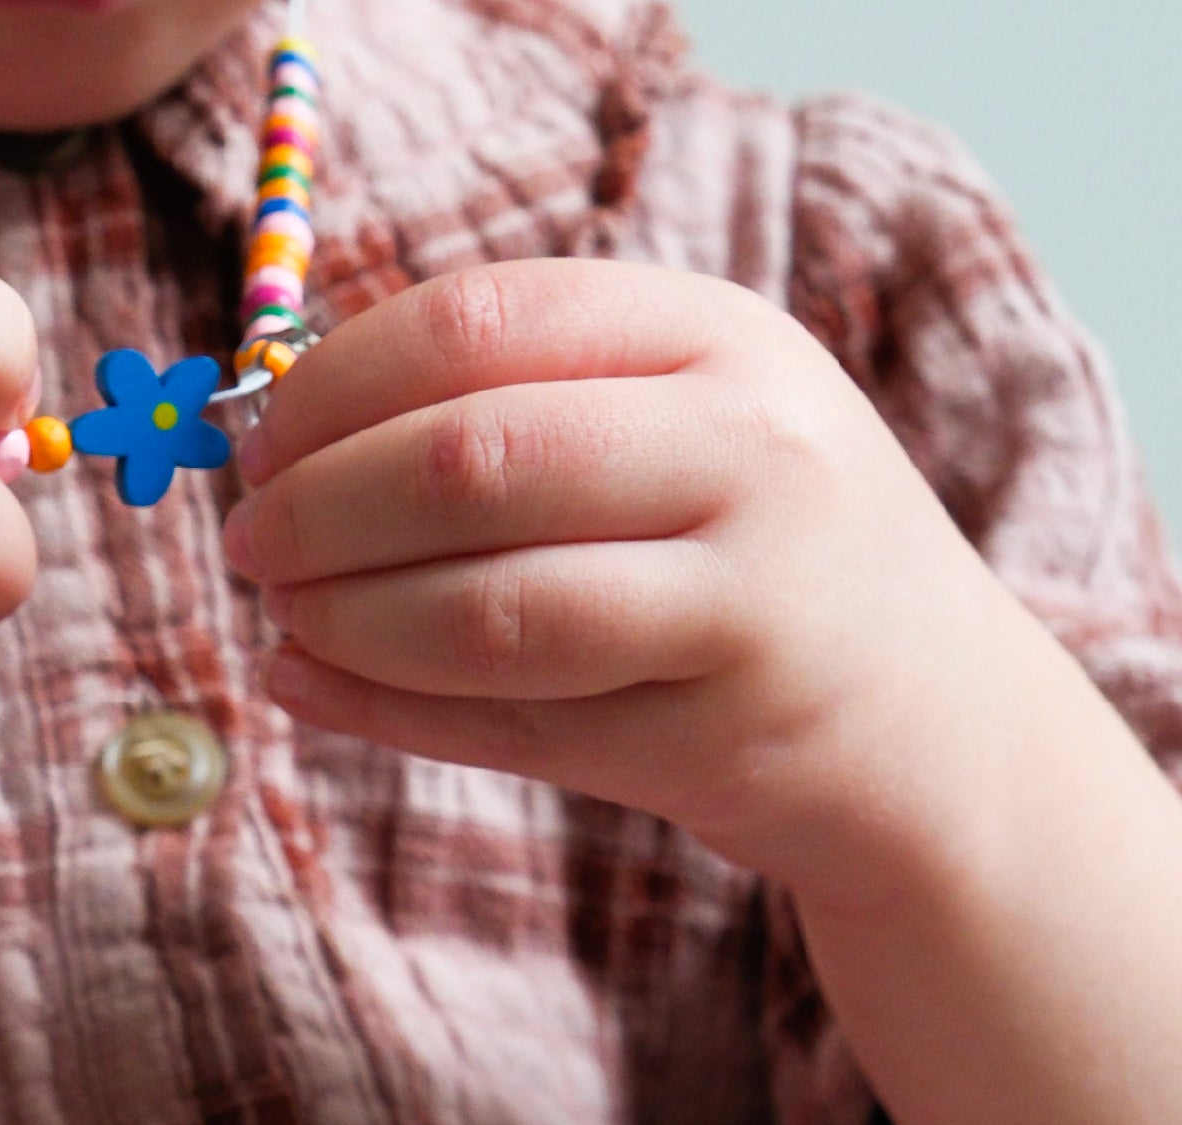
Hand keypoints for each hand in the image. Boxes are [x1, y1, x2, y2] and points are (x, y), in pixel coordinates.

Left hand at [224, 262, 1181, 1124]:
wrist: (935, 727)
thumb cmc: (767, 556)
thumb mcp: (691, 425)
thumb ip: (529, 403)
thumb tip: (288, 419)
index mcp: (722, 340)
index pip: (485, 325)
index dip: (339, 382)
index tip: (258, 431)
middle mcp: (748, 457)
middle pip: (474, 464)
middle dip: (322, 505)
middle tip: (247, 538)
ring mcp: (740, 606)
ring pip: (489, 610)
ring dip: (347, 617)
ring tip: (277, 616)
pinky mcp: (713, 742)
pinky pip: (510, 726)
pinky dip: (384, 708)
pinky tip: (308, 685)